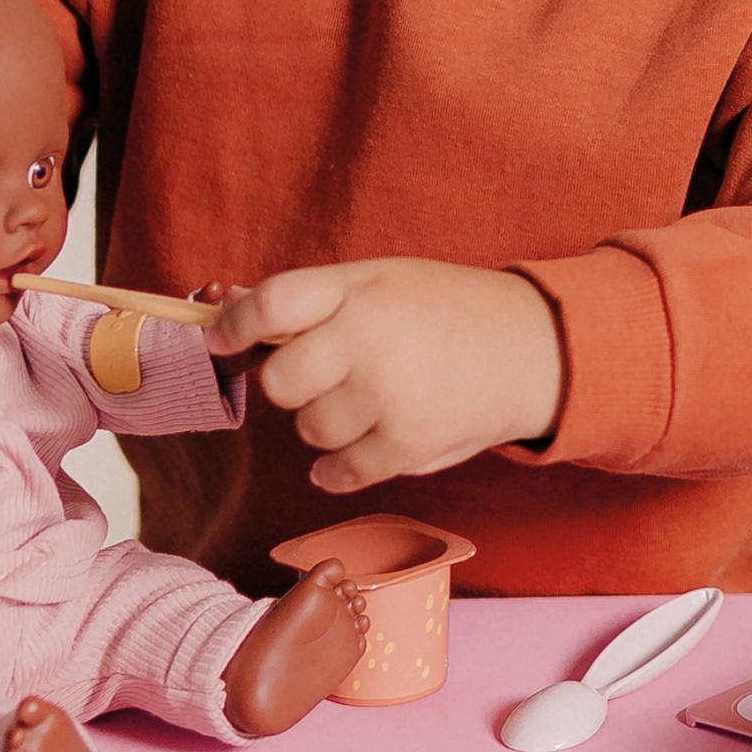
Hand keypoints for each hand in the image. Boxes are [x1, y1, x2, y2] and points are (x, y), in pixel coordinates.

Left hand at [210, 260, 563, 492]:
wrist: (531, 349)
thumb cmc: (445, 308)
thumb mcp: (381, 278)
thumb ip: (310, 298)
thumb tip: (221, 311)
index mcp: (361, 290)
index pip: (271, 305)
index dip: (233, 325)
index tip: (223, 338)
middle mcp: (370, 341)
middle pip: (280, 381)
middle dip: (293, 381)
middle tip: (325, 372)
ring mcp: (388, 398)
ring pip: (309, 429)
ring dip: (325, 421)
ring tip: (368, 399)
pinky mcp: (406, 447)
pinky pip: (336, 472)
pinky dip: (338, 466)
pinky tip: (362, 441)